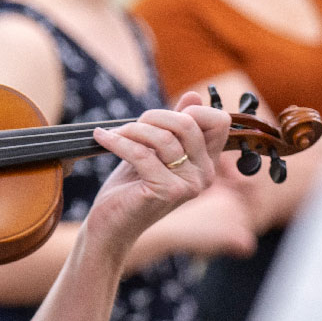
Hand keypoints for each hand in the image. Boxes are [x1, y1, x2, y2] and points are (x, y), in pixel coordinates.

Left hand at [85, 91, 229, 256]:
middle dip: (153, 116)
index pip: (219, 121)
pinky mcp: (167, 192)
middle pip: (188, 123)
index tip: (159, 119)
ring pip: (163, 137)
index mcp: (206, 163)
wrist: (110, 226)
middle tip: (129, 126)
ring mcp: (188, 185)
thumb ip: (174, 126)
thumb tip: (194, 95)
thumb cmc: (130, 188)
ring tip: (114, 135)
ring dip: (131, 130)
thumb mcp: (153, 151)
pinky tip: (102, 138)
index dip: (192, 110)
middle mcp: (204, 175)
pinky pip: (142, 154)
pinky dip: (117, 142)